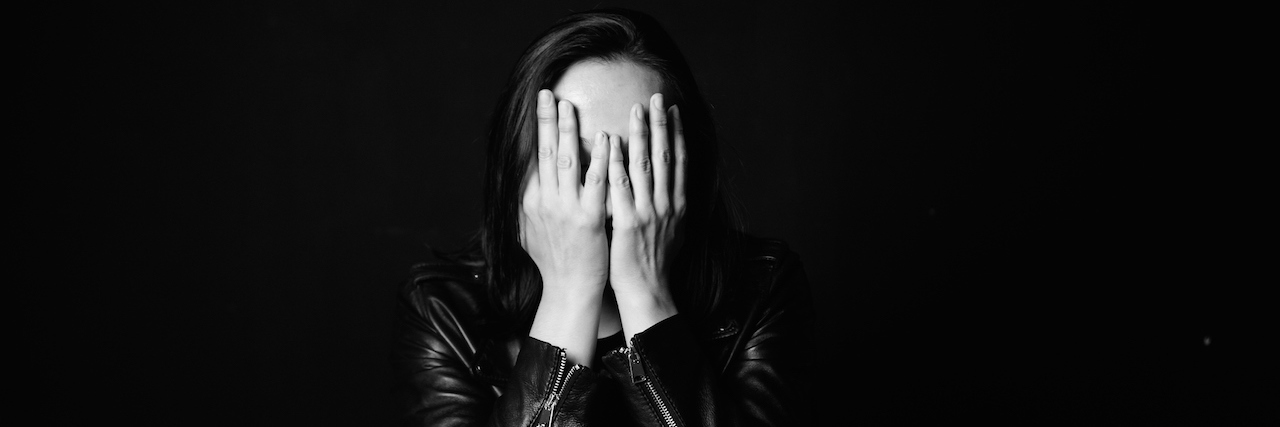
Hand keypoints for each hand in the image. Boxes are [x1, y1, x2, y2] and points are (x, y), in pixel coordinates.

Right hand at [520, 89, 611, 295]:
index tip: (541, 104)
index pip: (533, 156)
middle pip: (544, 152)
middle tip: (548, 93)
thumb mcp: (529, 230)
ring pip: (565, 161)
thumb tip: (524, 181)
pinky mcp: (588, 219)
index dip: (537, 128)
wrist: (569, 289)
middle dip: (546, 120)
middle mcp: (544, 201)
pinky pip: (594, 183)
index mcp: (531, 201)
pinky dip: (598, 160)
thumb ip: (528, 203)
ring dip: (567, 131)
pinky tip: (604, 140)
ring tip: (569, 106)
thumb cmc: (554, 261)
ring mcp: (565, 209)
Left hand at [608, 93, 685, 338]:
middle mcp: (667, 205)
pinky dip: (618, 163)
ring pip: (646, 166)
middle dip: (661, 125)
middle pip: (666, 156)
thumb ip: (670, 208)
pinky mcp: (629, 223)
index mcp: (678, 205)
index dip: (677, 133)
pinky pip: (622, 187)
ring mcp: (649, 212)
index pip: (680, 161)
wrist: (648, 292)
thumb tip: (671, 189)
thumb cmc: (655, 264)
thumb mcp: (673, 232)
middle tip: (657, 97)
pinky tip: (612, 144)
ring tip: (637, 110)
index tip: (674, 110)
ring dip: (642, 135)